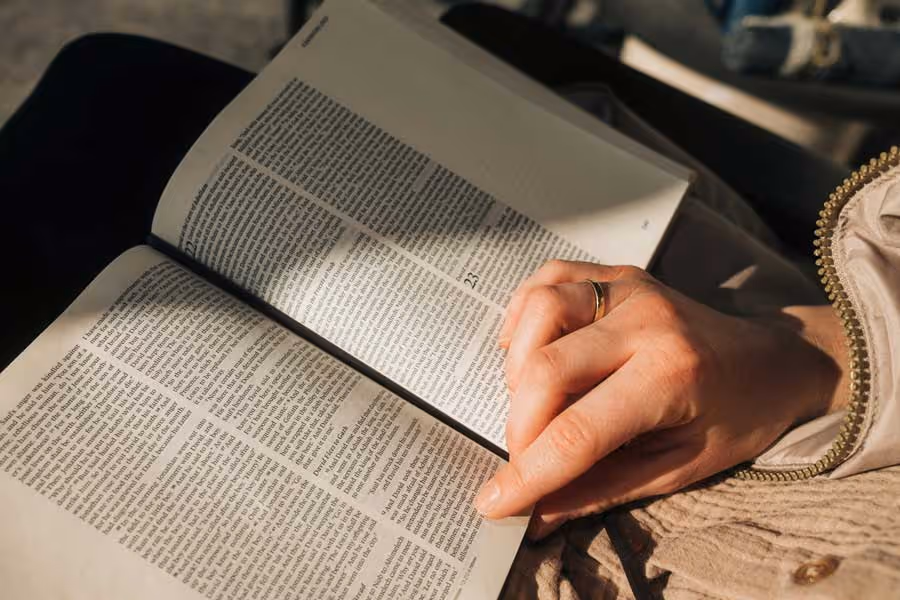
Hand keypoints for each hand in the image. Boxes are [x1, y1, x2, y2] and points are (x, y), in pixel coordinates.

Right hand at [476, 260, 847, 537]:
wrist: (775, 358)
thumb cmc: (735, 418)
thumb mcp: (680, 468)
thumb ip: (604, 490)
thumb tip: (538, 516)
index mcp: (672, 376)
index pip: (578, 432)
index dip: (528, 473)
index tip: (493, 502)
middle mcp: (647, 322)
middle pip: (546, 369)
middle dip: (518, 426)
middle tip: (522, 457)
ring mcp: (629, 288)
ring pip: (540, 310)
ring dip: (517, 366)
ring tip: (530, 402)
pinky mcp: (617, 273)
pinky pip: (549, 278)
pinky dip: (524, 314)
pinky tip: (528, 348)